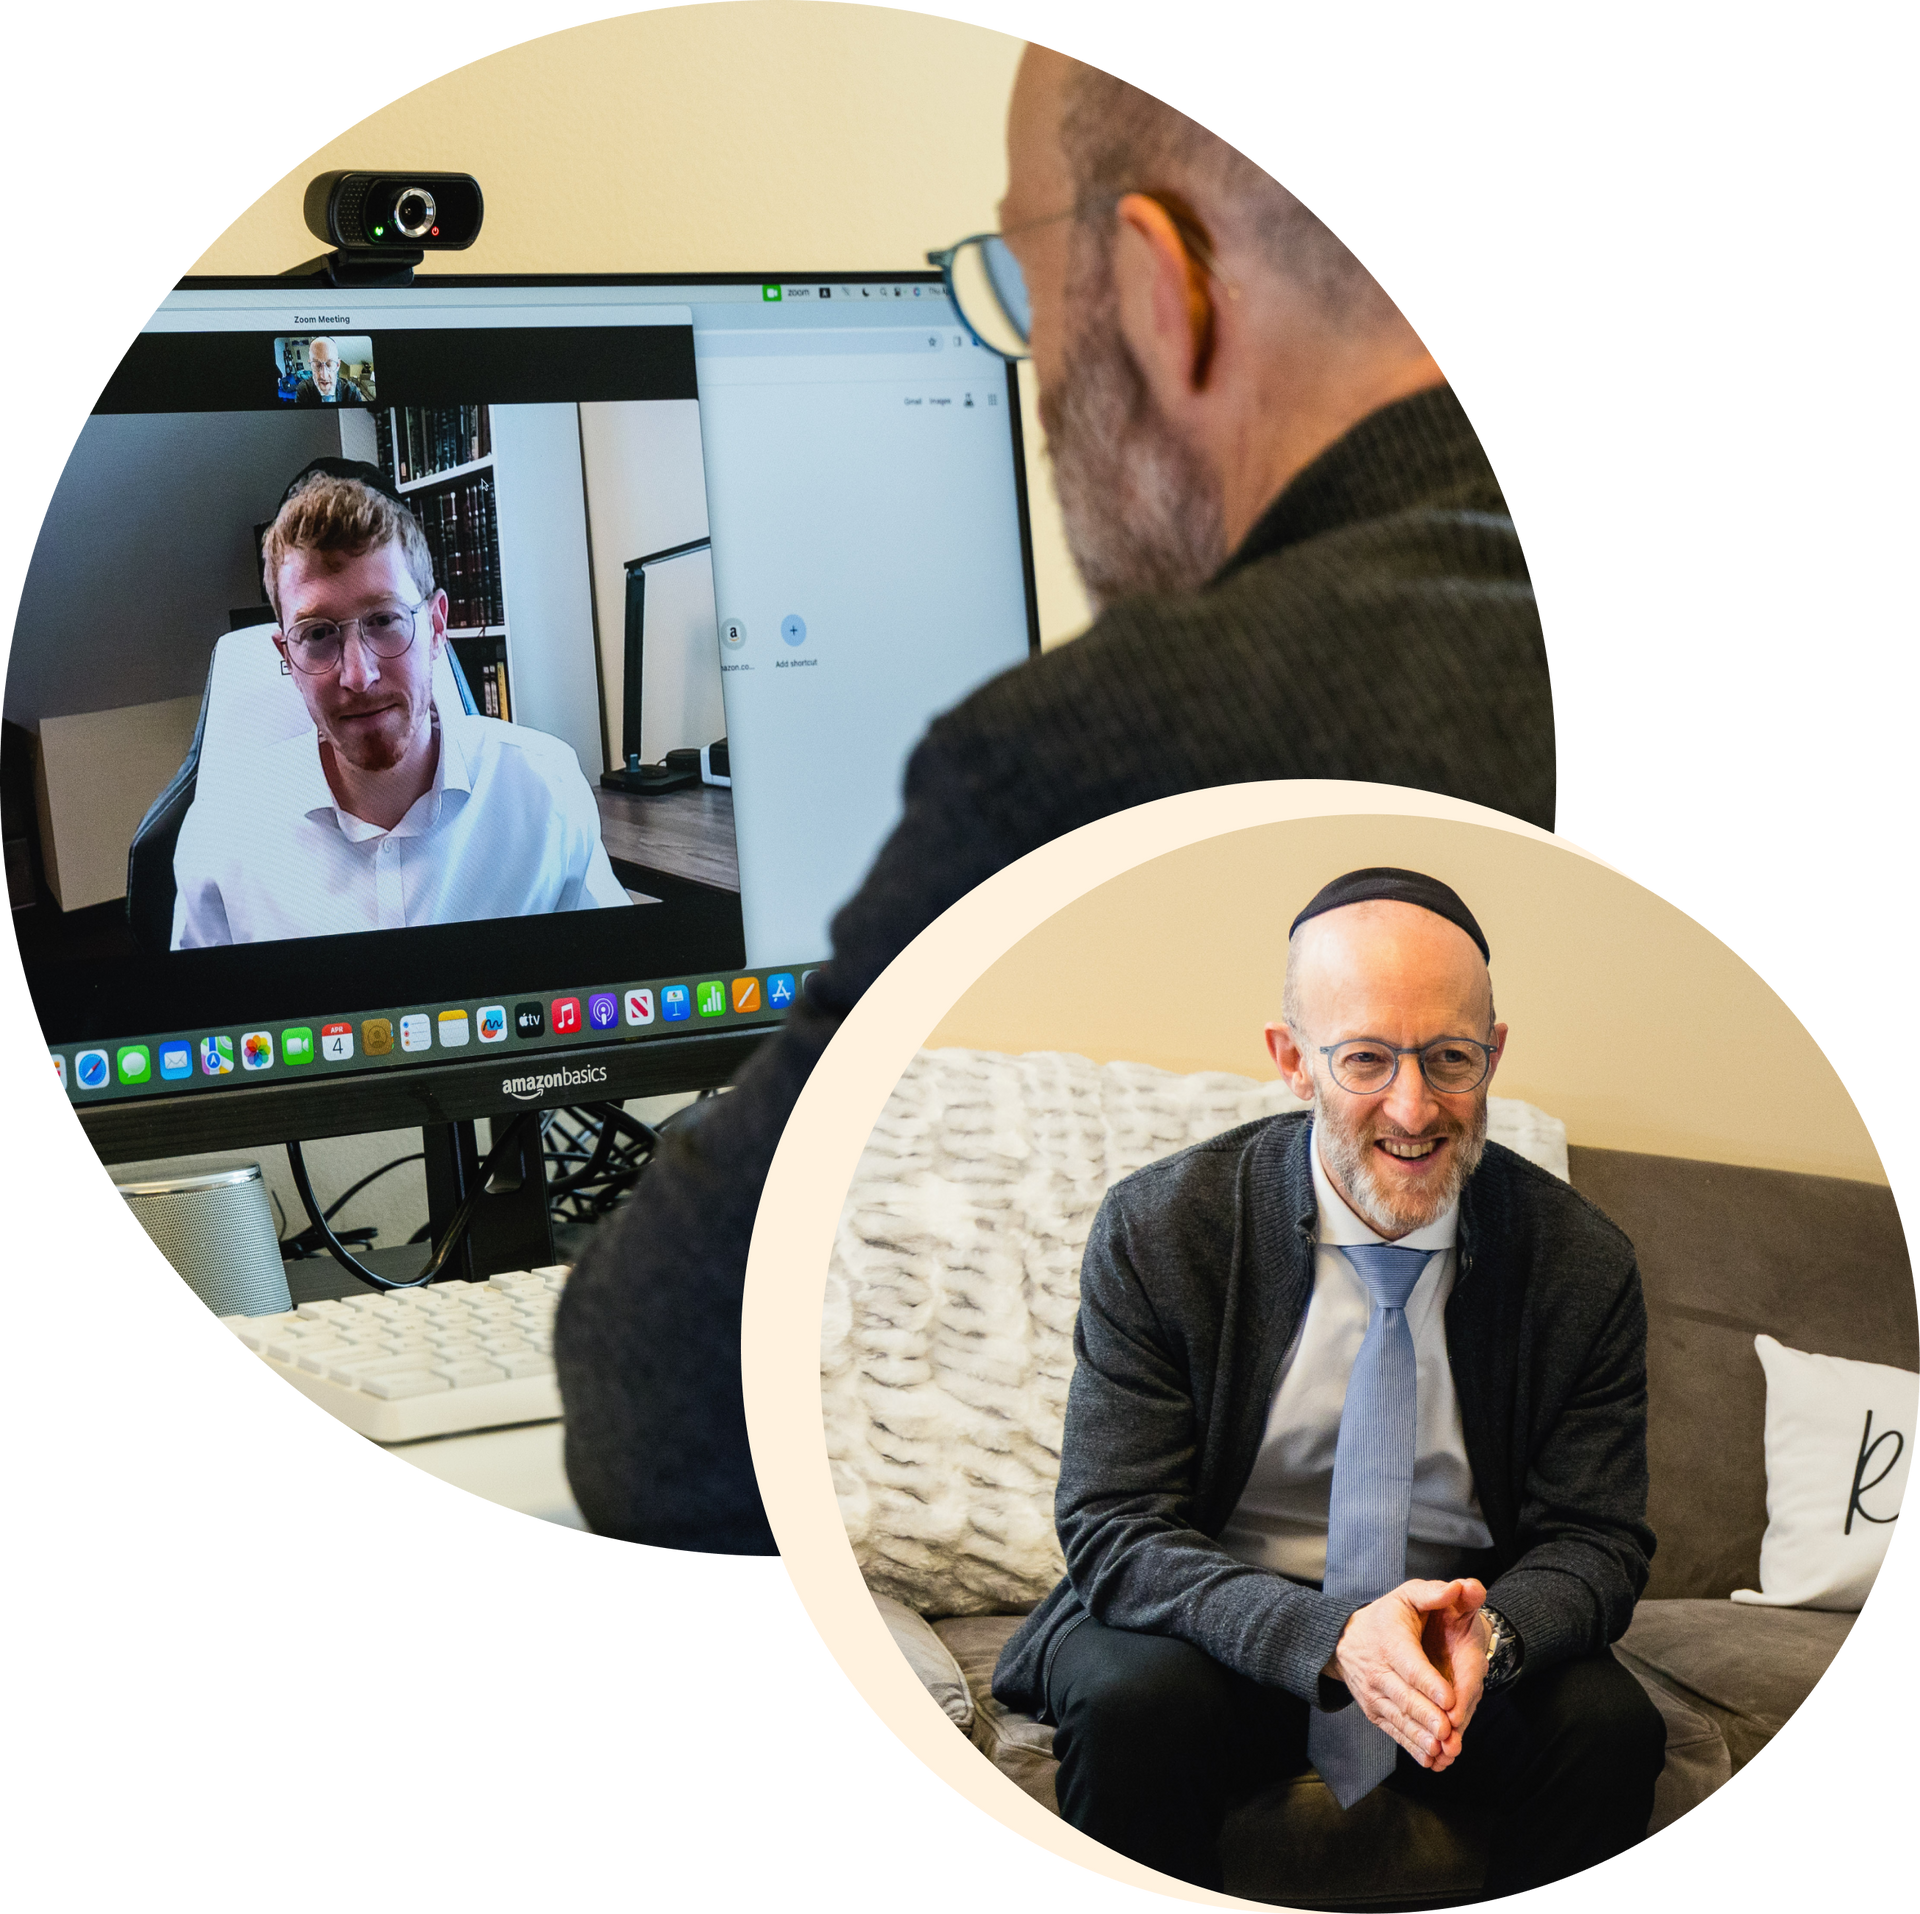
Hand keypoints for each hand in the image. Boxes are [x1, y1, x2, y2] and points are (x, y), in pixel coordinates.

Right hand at [1323, 1578, 1487, 1771]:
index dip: (1429, 1683)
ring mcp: (1374, 1695)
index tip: (1449, 1699)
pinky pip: (1394, 1731)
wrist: (1344, 1639)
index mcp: (1390, 1642)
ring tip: (1440, 1750)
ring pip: (1399, 1718)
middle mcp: (1378, 1671)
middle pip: (1405, 1696)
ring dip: (1420, 1737)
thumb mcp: (1407, 1596)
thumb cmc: (1387, 1617)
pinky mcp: (1374, 1712)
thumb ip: (1433, 1593)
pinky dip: (1411, 1747)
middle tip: (1447, 1731)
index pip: (1410, 1665)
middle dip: (1427, 1716)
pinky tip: (1429, 1759)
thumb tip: (1458, 1589)